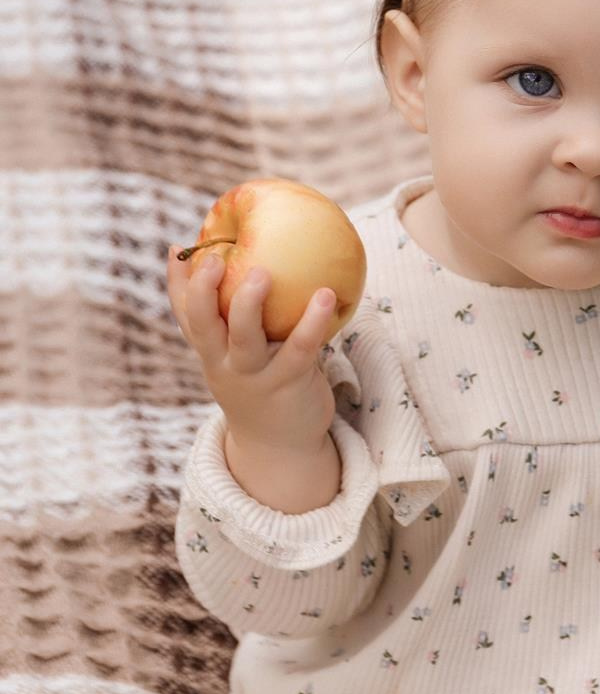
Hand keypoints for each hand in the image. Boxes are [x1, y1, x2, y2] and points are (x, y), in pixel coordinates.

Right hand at [166, 244, 339, 455]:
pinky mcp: (288, 383)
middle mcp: (224, 363)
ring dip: (248, 304)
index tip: (179, 248)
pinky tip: (327, 293)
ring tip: (264, 272)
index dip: (178, 283)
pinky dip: (312, 321)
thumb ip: (241, 313)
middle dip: (202, 291)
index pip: (185, 315)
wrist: (281, 444)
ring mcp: (254, 376)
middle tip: (214, 259)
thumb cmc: (264, 380)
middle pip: (202, 327)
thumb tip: (249, 256)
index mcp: (211, 350)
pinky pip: (299, 349)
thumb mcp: (243, 351)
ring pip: (244, 339)